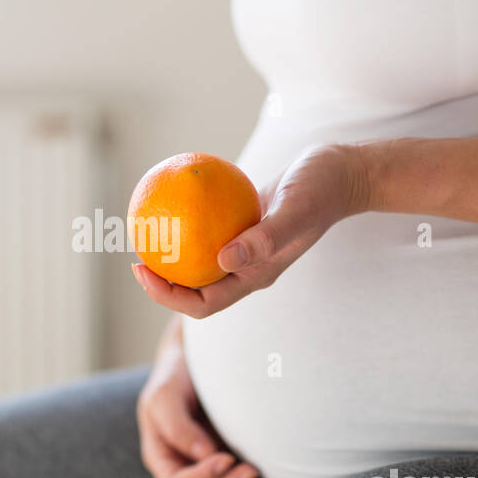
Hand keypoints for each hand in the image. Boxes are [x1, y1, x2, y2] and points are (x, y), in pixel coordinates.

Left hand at [132, 142, 369, 317]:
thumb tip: (222, 259)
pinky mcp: (245, 227)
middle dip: (162, 281)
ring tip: (145, 231)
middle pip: (195, 289)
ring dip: (172, 255)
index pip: (205, 304)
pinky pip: (208, 230)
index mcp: (257, 276)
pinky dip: (187, 221)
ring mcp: (246, 249)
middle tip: (135, 254)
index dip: (170, 297)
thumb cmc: (322, 189)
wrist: (342, 173)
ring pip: (200, 262)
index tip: (144, 271)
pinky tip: (169, 198)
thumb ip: (266, 237)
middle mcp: (248, 269)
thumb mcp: (296, 209)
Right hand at [137, 320, 267, 477]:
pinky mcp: (227, 471)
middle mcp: (183, 470)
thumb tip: (203, 455)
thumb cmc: (176, 378)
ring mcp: (206, 474)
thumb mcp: (164, 395)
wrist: (198, 363)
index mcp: (161, 458)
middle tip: (250, 471)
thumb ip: (177, 425)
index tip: (225, 459)